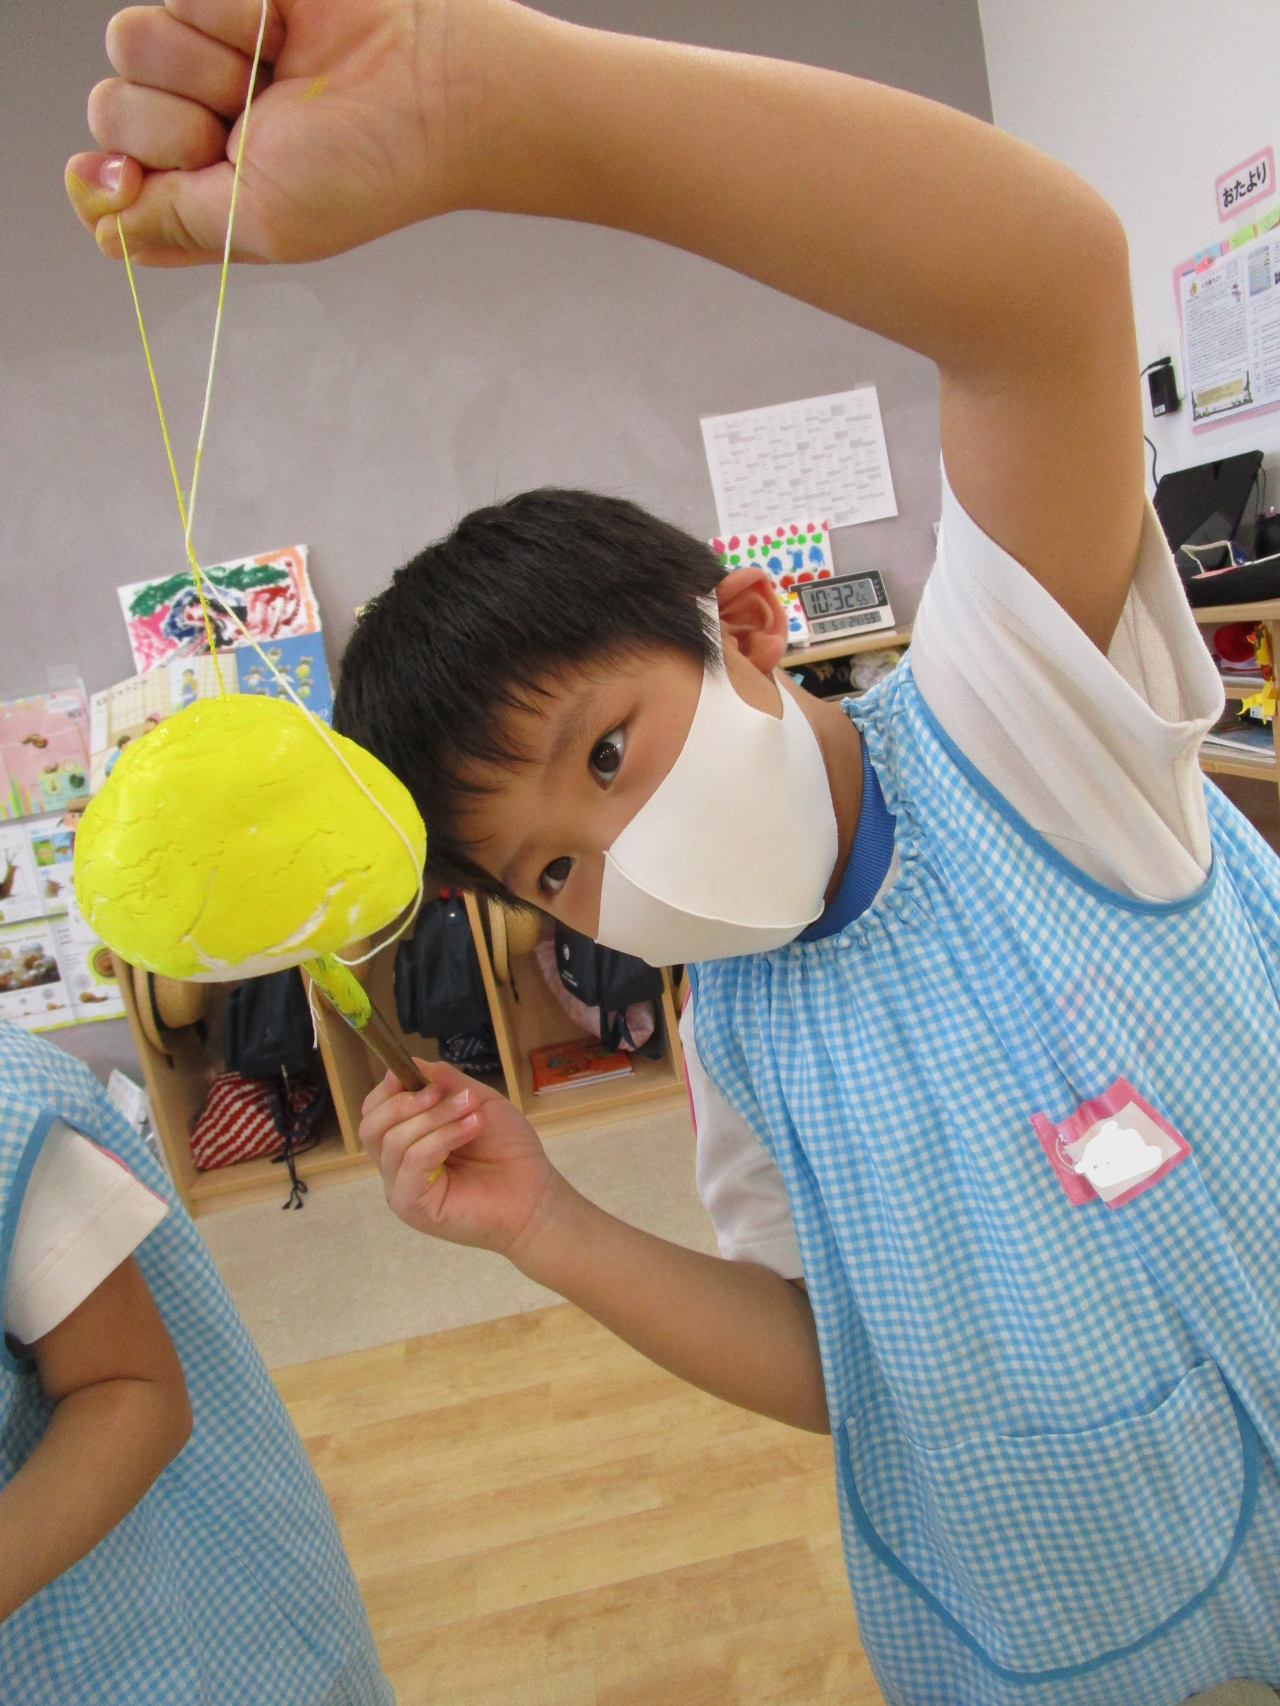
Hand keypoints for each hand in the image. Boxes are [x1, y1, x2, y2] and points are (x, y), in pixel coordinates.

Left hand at [65, 0, 495, 265]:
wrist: (433, 85)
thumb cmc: (366, 169)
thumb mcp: (255, 224)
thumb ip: (164, 222)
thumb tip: (95, 219)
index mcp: (202, 193)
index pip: (105, 186)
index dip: (105, 181)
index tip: (130, 177)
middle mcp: (198, 123)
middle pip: (107, 111)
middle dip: (171, 126)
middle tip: (246, 133)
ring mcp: (209, 54)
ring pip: (129, 45)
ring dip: (202, 67)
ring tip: (270, 77)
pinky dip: (228, 15)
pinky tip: (283, 31)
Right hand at [359, 1056, 558, 1255]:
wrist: (534, 1193)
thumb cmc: (508, 1149)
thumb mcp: (477, 1101)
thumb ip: (445, 1081)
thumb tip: (411, 1062)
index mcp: (407, 1140)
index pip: (374, 1112)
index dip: (387, 1090)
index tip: (410, 1071)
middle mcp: (397, 1166)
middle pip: (370, 1127)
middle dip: (403, 1102)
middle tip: (440, 1092)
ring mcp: (401, 1187)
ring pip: (394, 1141)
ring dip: (434, 1117)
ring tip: (471, 1111)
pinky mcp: (412, 1205)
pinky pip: (413, 1161)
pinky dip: (441, 1138)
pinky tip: (471, 1128)